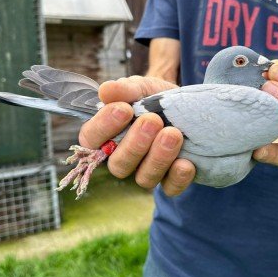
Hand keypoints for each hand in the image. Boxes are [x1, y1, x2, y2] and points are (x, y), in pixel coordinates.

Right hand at [79, 76, 195, 195]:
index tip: (123, 109)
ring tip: (173, 134)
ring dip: (158, 158)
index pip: (91, 139)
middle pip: (118, 165)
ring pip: (144, 178)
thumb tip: (105, 91)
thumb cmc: (153, 98)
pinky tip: (186, 162)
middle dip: (135, 144)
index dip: (103, 127)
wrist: (186, 105)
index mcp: (106, 136)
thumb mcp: (140, 88)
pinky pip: (171, 188)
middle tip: (153, 121)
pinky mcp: (170, 180)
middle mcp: (123, 158)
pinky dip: (178, 177)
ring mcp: (146, 172)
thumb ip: (125, 90)